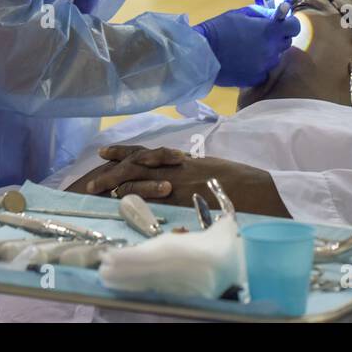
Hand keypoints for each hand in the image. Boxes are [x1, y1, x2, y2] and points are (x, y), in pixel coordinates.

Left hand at [70, 145, 289, 217]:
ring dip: (116, 182)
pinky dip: (135, 195)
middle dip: (114, 166)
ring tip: (96, 187)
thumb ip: (193, 173)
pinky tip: (119, 200)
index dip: (126, 151)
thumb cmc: (240, 182)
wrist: (257, 189)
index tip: (106, 151)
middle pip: (139, 162)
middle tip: (94, 171)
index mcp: (185, 159)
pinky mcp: (183, 196)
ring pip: (140, 176)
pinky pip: (153, 194)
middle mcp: (178, 166)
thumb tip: (180, 177)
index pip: (150, 152)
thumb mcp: (213, 171)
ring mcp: (179, 180)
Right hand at [195, 6, 299, 87]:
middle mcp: (272, 50)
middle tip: (261, 35)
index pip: (295, 27)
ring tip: (249, 50)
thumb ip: (262, 13)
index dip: (289, 24)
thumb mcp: (241, 13)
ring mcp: (265, 66)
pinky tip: (244, 62)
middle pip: (286, 43)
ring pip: (274, 58)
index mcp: (270, 31)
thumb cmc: (220, 28)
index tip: (282, 24)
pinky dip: (258, 66)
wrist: (202, 53)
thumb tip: (275, 14)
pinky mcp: (256, 78)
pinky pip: (264, 71)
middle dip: (277, 38)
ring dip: (267, 53)